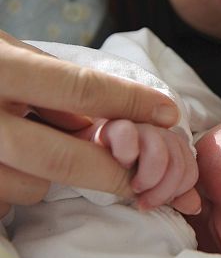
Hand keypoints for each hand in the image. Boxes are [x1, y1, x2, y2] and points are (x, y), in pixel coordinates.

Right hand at [0, 30, 178, 216]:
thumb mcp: (8, 52)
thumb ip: (54, 80)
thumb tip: (107, 117)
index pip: (79, 89)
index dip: (130, 104)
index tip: (166, 113)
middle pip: (64, 159)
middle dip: (111, 173)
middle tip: (138, 179)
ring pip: (32, 187)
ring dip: (46, 179)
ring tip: (30, 157)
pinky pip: (3, 205)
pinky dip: (12, 192)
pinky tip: (6, 168)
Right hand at [94, 119, 200, 212]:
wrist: (73, 165)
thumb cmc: (109, 179)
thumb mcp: (144, 189)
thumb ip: (171, 193)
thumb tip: (194, 206)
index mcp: (164, 140)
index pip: (188, 159)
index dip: (182, 185)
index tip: (164, 202)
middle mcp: (151, 128)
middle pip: (178, 151)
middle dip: (167, 186)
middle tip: (146, 201)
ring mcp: (131, 123)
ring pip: (160, 143)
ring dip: (150, 174)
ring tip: (133, 188)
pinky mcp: (107, 124)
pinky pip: (127, 131)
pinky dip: (126, 153)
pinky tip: (118, 165)